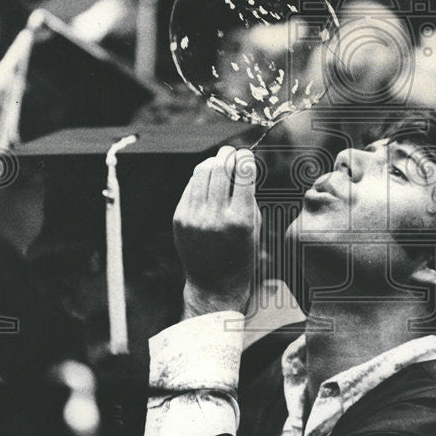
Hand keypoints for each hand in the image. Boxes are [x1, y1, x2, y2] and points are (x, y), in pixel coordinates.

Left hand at [173, 146, 259, 318]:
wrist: (215, 285)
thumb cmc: (242, 254)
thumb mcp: (255, 227)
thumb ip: (248, 197)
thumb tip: (241, 166)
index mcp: (241, 220)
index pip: (244, 174)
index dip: (246, 158)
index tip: (247, 154)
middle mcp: (216, 217)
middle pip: (220, 168)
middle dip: (228, 154)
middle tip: (232, 151)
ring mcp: (195, 217)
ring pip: (201, 173)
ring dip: (212, 162)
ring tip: (219, 162)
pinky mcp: (180, 218)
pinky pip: (190, 187)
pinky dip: (200, 179)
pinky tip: (208, 180)